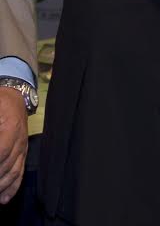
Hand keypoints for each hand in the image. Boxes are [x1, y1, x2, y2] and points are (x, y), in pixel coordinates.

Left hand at [0, 87, 27, 203]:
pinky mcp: (22, 151)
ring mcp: (23, 147)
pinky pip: (19, 171)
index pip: (1, 151)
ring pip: (13, 172)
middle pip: (6, 165)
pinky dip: (12, 187)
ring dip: (2, 186)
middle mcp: (20, 140)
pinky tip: (4, 199)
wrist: (14, 95)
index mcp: (11, 127)